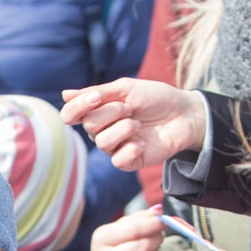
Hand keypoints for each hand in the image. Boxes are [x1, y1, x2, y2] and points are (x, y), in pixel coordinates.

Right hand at [60, 78, 206, 171]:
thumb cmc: (156, 98)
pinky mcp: (130, 161)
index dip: (78, 107)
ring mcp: (116, 147)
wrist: (184, 114)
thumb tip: (65, 95)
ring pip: (102, 142)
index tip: (97, 97)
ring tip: (140, 124)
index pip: (70, 114)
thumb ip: (97, 92)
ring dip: (123, 129)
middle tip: (132, 108)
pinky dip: (130, 149)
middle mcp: (102, 130)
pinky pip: (117, 160)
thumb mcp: (126, 88)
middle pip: (88, 125)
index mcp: (98, 111)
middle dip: (111, 113)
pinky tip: (143, 142)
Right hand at [90, 208, 166, 250]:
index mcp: (101, 239)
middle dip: (157, 238)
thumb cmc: (116, 249)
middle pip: (144, 245)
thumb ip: (139, 218)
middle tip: (158, 237)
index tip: (163, 221)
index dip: (153, 223)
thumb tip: (158, 210)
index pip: (133, 229)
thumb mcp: (119, 230)